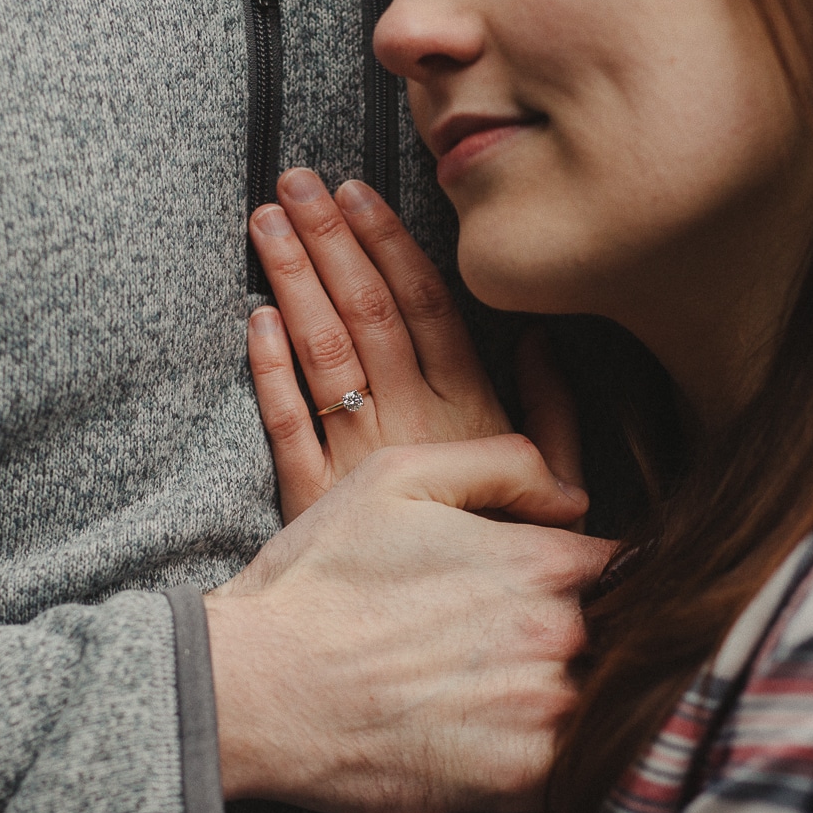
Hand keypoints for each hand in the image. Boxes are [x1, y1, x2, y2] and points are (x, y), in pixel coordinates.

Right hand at [207, 435, 616, 812]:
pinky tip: (514, 745)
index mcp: (542, 560)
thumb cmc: (319, 581)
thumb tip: (577, 495)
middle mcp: (557, 633)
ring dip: (581, 701)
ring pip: (605, 704)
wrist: (254, 689)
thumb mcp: (397, 477)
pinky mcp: (519, 777)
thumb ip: (504, 464)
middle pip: (622, 637)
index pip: (626, 568)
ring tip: (515, 700)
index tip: (571, 594)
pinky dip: (566, 760)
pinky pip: (579, 769)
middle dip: (594, 640)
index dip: (603, 580)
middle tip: (527, 651)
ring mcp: (543, 711)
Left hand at [247, 168, 582, 518]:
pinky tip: (252, 319)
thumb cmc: (513, 550)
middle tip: (294, 182)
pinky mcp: (313, 496)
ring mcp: (358, 457)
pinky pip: (286, 424)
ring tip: (266, 221)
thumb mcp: (560, 483)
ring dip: (293, 282)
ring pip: (323, 354)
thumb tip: (541, 339)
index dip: (387, 243)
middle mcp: (412, 424)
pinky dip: (267, 370)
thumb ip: (554, 410)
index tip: (357, 191)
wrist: (460, 631)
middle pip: (366, 313)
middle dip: (329, 240)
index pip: (424, 306)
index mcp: (467, 410)